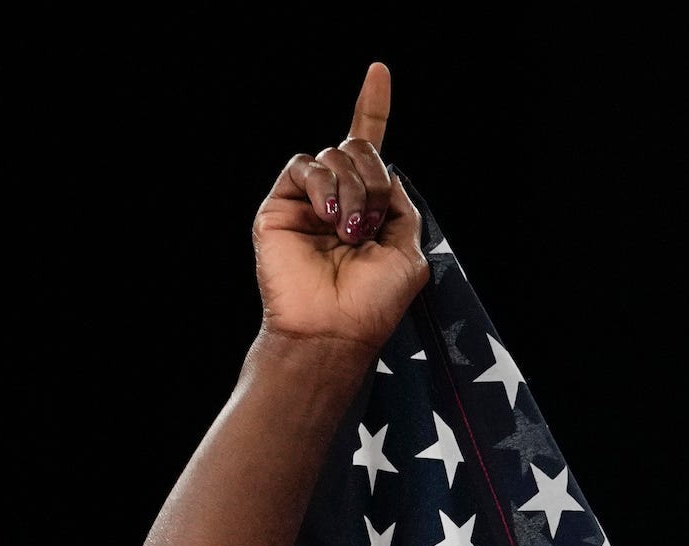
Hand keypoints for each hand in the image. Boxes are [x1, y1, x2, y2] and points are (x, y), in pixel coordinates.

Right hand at [252, 62, 428, 350]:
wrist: (334, 330)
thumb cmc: (372, 304)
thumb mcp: (408, 252)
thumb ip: (402, 206)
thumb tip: (386, 175)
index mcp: (368, 206)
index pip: (369, 148)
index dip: (373, 108)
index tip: (378, 72)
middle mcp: (336, 198)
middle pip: (358, 148)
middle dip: (375, 180)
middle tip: (370, 224)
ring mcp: (307, 201)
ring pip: (335, 155)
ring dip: (353, 190)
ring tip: (349, 232)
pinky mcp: (280, 204)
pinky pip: (304, 166)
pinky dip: (324, 187)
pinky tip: (329, 219)